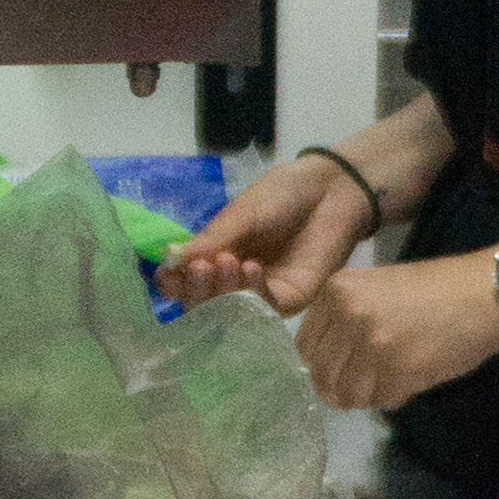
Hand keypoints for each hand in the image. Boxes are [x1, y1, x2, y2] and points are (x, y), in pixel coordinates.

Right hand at [168, 150, 374, 313]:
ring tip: (226, 262)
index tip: (166, 276)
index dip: (174, 283)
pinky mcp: (292, 298)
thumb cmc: (283, 195)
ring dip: (223, 290)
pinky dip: (253, 292)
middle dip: (197, 289)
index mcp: (217, 256)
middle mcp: (236, 280)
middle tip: (199, 268)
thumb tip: (167, 260)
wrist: (331, 189)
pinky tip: (250, 269)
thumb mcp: (239, 215)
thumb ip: (210, 240)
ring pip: (232, 310)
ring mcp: (263, 291)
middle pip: (204, 302)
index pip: (186, 281)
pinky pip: (265, 307)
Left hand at [292, 251, 498, 415]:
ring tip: (393, 380)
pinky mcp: (398, 369)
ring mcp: (371, 343)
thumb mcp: (376, 288)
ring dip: (369, 395)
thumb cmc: (437, 290)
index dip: (323, 366)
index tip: (343, 371)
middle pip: (321, 375)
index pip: (305, 347)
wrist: (486, 293)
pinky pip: (381, 400)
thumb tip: (322, 368)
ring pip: (348, 394)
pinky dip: (395, 397)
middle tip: (367, 385)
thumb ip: (344, 319)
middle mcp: (347, 314)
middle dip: (342, 388)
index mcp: (337, 291)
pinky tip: (413, 378)